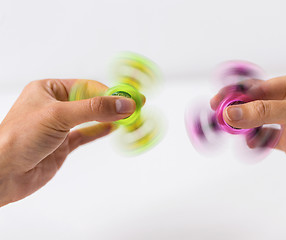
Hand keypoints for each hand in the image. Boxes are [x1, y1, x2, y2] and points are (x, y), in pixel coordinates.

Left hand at [0, 79, 137, 206]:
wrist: (2, 173)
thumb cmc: (17, 138)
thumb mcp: (58, 115)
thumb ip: (93, 109)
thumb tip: (123, 105)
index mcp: (48, 90)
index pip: (87, 87)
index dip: (110, 93)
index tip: (129, 98)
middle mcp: (55, 106)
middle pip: (91, 102)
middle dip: (112, 105)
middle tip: (135, 107)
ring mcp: (60, 126)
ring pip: (91, 118)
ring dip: (110, 118)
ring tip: (130, 117)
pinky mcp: (63, 144)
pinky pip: (86, 134)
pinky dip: (101, 131)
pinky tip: (114, 128)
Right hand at [211, 73, 285, 188]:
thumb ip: (264, 112)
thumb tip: (232, 113)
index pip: (258, 87)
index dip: (236, 94)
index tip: (219, 102)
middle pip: (253, 103)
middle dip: (236, 110)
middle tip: (219, 117)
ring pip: (256, 121)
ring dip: (242, 126)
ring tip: (231, 131)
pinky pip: (263, 138)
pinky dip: (254, 141)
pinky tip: (251, 143)